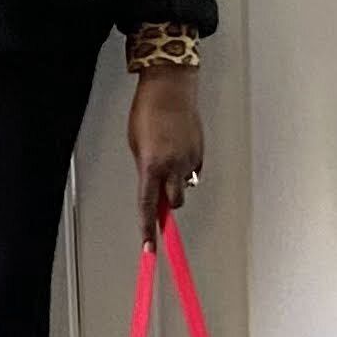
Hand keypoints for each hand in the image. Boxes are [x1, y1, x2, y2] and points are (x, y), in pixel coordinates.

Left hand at [128, 65, 203, 246]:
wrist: (170, 89)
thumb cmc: (147, 112)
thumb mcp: (136, 145)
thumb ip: (144, 170)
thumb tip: (152, 187)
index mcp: (152, 165)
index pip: (148, 206)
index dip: (148, 229)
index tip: (149, 247)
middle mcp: (173, 166)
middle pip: (174, 202)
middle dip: (167, 202)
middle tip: (159, 192)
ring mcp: (189, 159)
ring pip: (185, 186)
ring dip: (175, 182)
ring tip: (166, 160)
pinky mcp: (200, 152)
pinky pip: (193, 170)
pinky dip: (185, 168)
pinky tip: (178, 150)